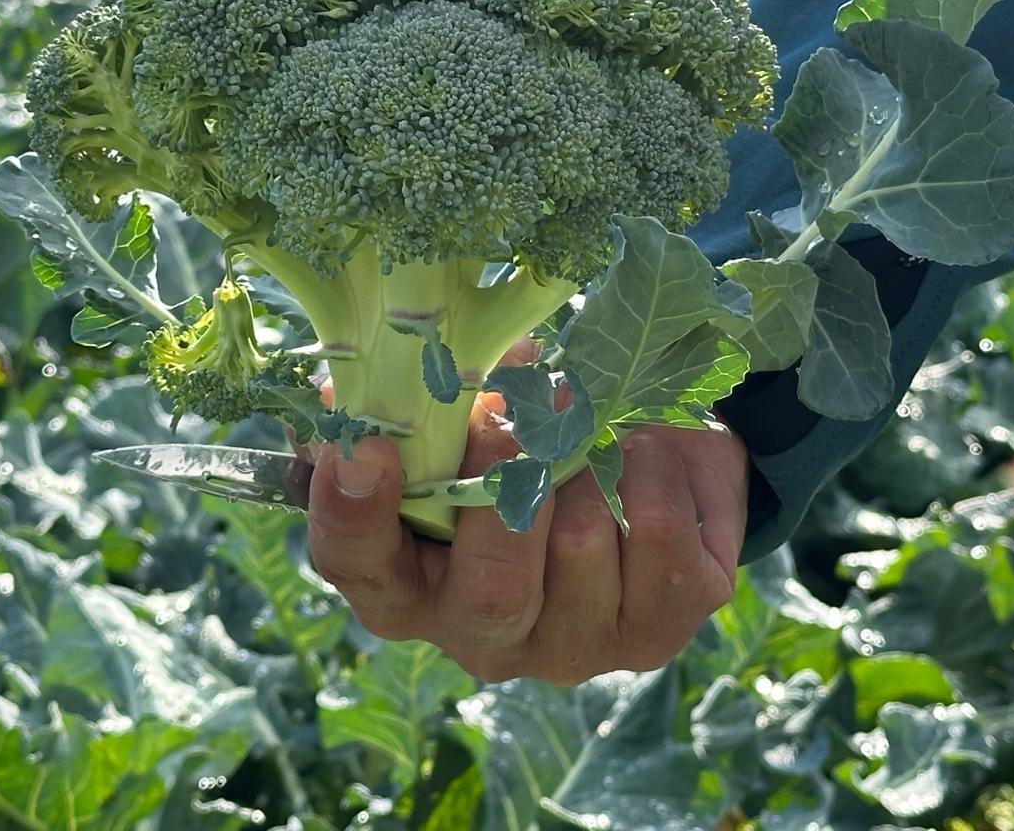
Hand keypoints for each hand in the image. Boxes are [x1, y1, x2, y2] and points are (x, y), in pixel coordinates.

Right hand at [301, 388, 749, 684]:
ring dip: (589, 457)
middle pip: (492, 589)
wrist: (627, 470)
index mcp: (407, 586)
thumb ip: (423, 406)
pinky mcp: (657, 630)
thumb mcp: (459, 425)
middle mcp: (484, 638)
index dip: (354, 510)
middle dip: (507, 483)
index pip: (357, 565)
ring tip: (593, 420)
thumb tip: (418, 368)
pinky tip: (643, 448)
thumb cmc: (516, 447)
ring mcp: (574, 647)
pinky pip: (660, 532)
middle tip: (518, 412)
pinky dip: (654, 467)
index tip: (372, 444)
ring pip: (582, 544)